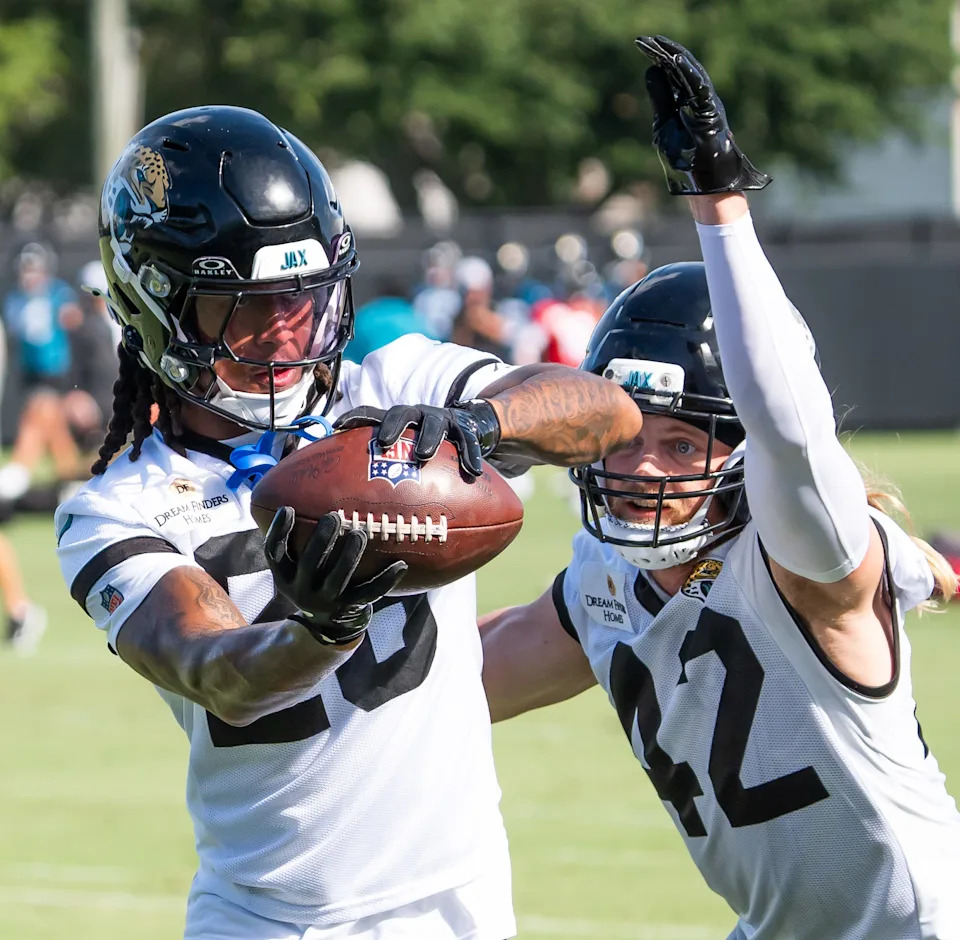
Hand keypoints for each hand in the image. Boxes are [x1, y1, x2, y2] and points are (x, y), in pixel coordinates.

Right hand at [264, 507, 406, 644]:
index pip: (274, 553)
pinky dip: (386, 579)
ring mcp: (327, 601)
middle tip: (333, 516)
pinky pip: (370, 592)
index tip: (288, 508)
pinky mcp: (350, 607)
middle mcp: (302, 590)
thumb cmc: (315, 581)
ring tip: (359, 533)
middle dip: (321, 539)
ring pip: (338, 578)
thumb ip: (300, 541)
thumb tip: (307, 493)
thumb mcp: (298, 568)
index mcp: (286, 577)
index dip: (279, 531)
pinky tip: (401, 564)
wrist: (326, 627)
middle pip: (309, 563)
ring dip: (349, 555)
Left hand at [334, 401, 500, 477]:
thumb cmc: (426, 438)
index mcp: (402, 417)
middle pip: (405, 413)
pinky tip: (472, 472)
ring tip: (423, 455)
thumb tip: (345, 470)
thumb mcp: (406, 441)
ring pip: (436, 424)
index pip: (376, 412)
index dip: (358, 417)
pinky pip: (469, 442)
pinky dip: (470, 455)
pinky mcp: (466, 429)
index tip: (340, 427)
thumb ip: (380, 452)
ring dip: (428, 438)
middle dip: (393, 426)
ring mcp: (444, 420)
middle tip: (384, 443)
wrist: (466, 422)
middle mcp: (421, 414)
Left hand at [634, 35, 770, 195]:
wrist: (704, 184)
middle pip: (682, 69)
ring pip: (691, 74)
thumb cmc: (686, 159)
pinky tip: (675, 62)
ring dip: (675, 58)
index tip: (643, 45)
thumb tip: (651, 70)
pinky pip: (699, 89)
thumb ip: (660, 99)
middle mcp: (700, 98)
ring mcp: (707, 104)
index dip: (659, 58)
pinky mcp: (712, 113)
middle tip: (647, 39)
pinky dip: (688, 74)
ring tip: (658, 44)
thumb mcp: (664, 125)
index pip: (673, 73)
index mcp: (688, 101)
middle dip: (665, 53)